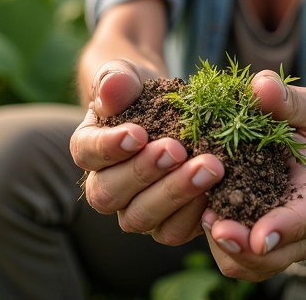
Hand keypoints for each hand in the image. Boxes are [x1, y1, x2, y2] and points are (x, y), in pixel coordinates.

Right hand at [69, 59, 225, 244]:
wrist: (166, 104)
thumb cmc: (139, 89)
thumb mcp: (126, 74)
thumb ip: (115, 80)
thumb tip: (109, 91)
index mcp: (89, 148)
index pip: (87, 153)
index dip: (110, 147)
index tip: (139, 133)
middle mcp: (106, 186)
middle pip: (110, 193)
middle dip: (146, 172)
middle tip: (178, 150)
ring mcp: (135, 207)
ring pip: (143, 217)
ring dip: (176, 194)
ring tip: (209, 168)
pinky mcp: (167, 220)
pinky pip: (175, 230)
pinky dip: (195, 213)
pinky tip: (218, 188)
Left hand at [201, 70, 305, 282]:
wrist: (299, 155)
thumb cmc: (305, 130)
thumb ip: (289, 100)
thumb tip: (261, 86)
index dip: (284, 230)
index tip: (260, 236)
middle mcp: (293, 230)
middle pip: (271, 257)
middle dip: (243, 247)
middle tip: (215, 225)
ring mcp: (267, 240)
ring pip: (244, 263)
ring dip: (222, 245)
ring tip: (202, 215)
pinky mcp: (242, 237)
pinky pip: (226, 253)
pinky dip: (209, 240)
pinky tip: (195, 210)